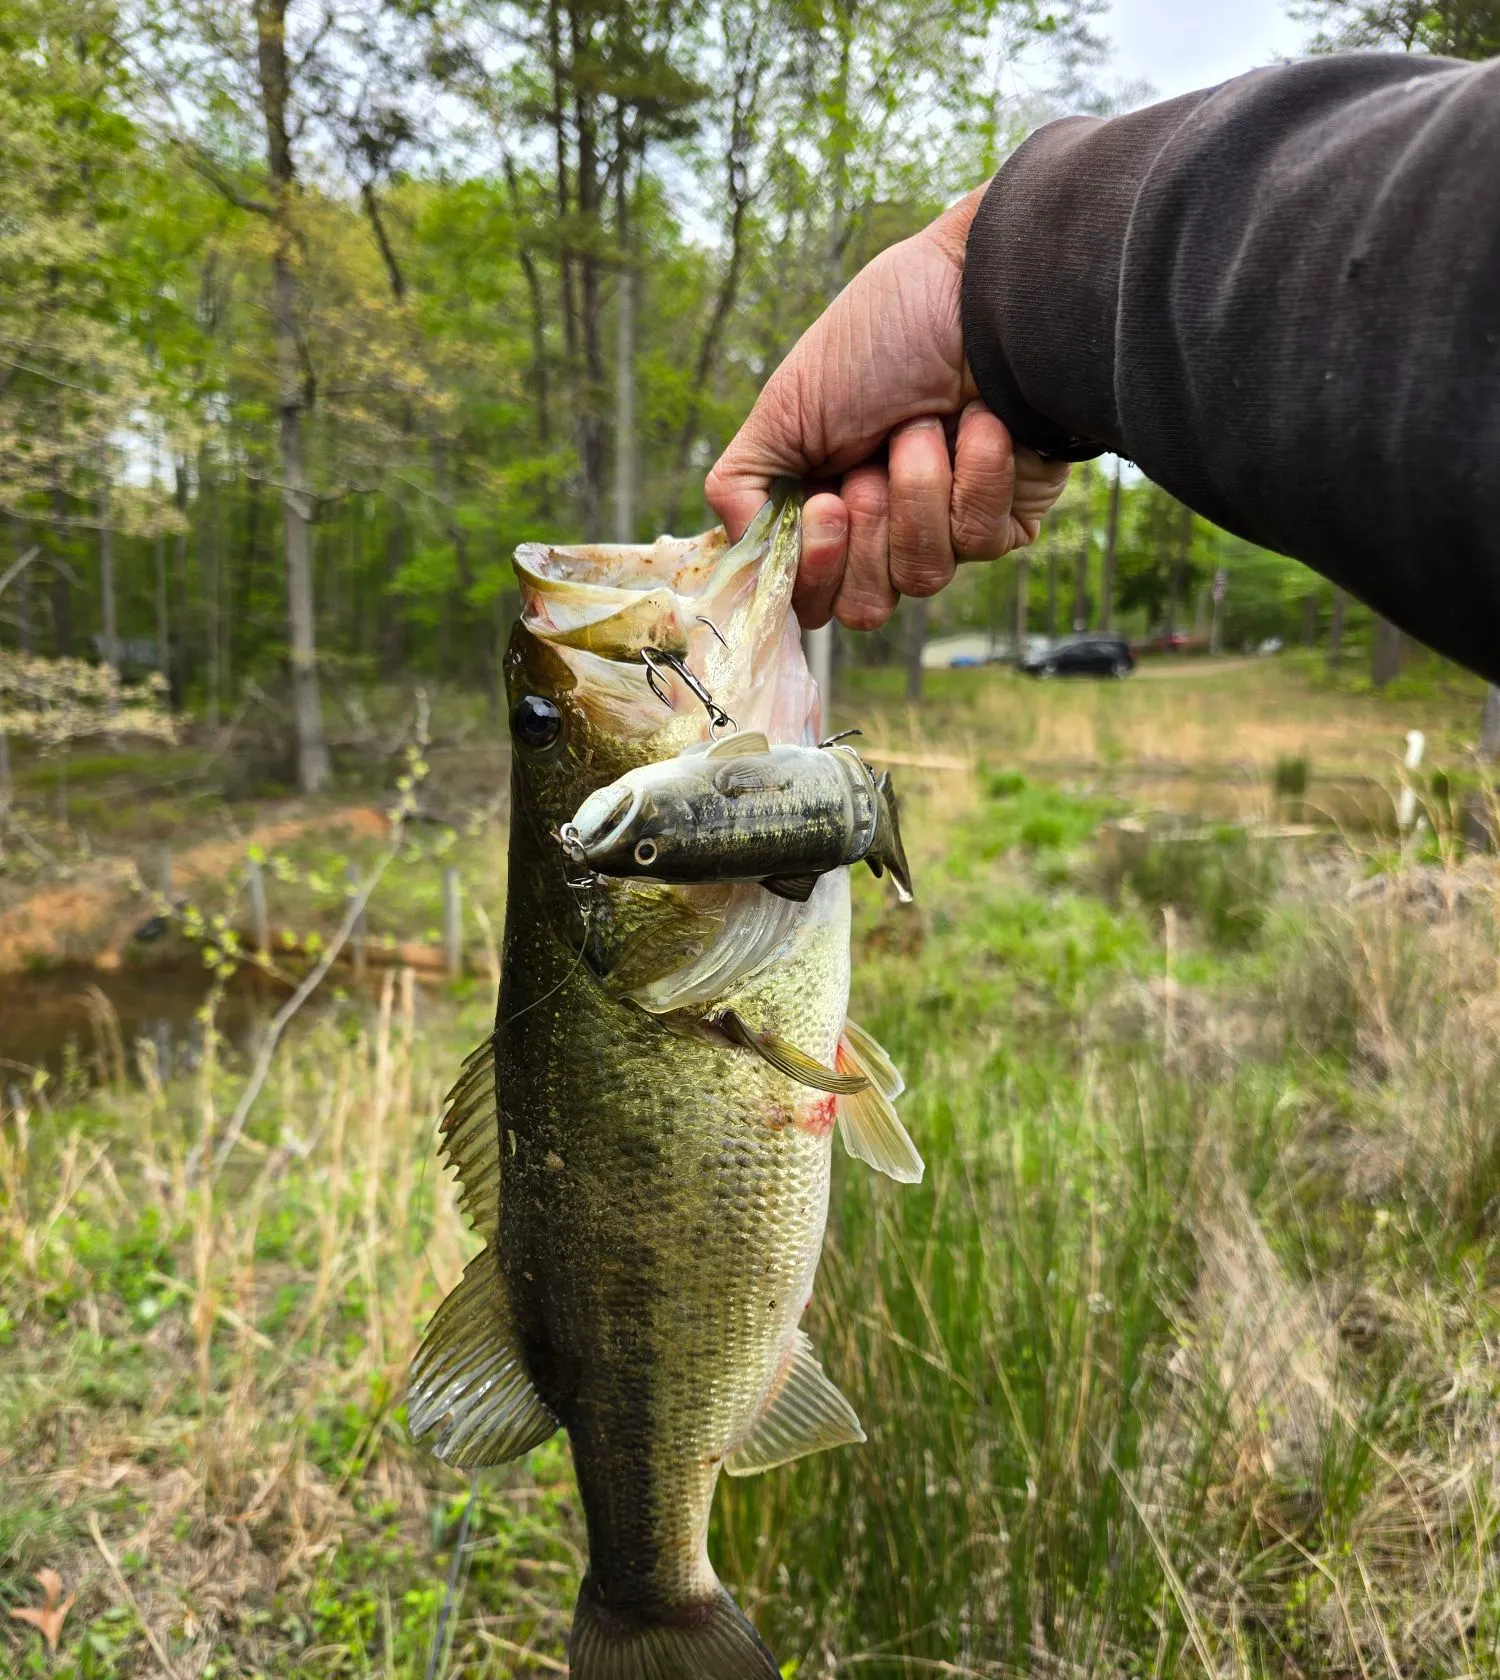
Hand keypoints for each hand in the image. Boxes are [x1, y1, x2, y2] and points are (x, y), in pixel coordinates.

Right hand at [705, 186, 1070, 630]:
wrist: (979, 291)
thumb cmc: (884, 333)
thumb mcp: (787, 406)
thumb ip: (742, 487)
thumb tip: (745, 556)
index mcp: (828, 509)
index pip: (811, 599)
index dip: (814, 572)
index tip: (825, 507)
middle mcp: (886, 530)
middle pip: (864, 606)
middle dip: (867, 526)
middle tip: (872, 458)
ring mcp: (948, 529)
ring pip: (922, 576)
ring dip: (916, 491)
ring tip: (923, 424)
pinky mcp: (1009, 519)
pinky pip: (981, 541)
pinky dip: (974, 474)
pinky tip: (980, 421)